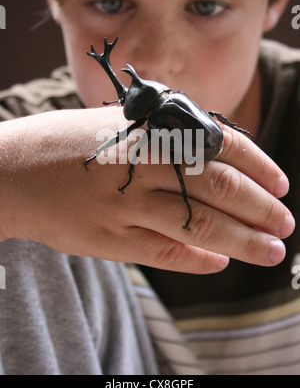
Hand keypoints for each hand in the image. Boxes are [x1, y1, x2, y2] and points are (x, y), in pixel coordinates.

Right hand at [0, 107, 294, 273]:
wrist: (14, 171)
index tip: (280, 184)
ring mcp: (125, 205)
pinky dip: (196, 260)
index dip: (256, 166)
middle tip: (285, 223)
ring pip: (198, 224)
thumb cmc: (71, 142)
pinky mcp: (109, 240)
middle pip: (217, 187)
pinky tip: (219, 264)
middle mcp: (140, 165)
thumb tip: (217, 154)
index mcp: (147, 130)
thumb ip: (166, 135)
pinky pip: (163, 252)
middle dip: (259, 207)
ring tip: (271, 251)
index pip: (219, 146)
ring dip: (242, 241)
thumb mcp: (121, 123)